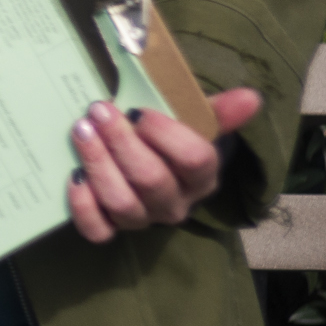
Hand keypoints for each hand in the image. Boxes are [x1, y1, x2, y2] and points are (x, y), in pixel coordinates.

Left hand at [66, 89, 259, 241]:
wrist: (151, 168)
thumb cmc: (170, 142)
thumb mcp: (195, 124)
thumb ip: (219, 112)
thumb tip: (252, 97)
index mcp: (201, 177)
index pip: (194, 159)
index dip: (165, 134)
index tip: (138, 111)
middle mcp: (176, 204)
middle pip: (152, 179)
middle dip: (122, 142)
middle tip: (98, 111)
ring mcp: (143, 219)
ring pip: (122, 203)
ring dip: (98, 164)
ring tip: (81, 130)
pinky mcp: (112, 229)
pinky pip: (98, 229)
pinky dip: (83, 206)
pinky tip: (73, 176)